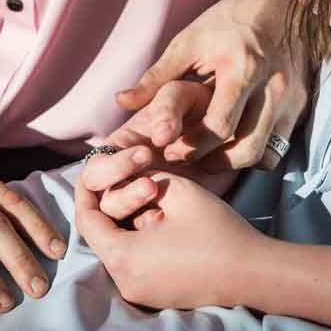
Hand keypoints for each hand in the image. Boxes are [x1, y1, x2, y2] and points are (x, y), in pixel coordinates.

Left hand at [75, 170, 264, 310]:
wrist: (253, 274)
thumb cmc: (216, 230)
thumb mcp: (176, 190)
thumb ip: (141, 177)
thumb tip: (125, 176)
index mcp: (123, 257)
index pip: (87, 220)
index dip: (87, 192)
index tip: (97, 173)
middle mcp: (125, 282)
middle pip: (102, 236)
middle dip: (114, 207)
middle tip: (134, 186)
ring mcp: (140, 294)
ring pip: (119, 250)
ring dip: (130, 226)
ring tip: (158, 208)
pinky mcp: (156, 297)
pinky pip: (135, 264)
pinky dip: (141, 243)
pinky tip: (167, 229)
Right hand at [86, 81, 236, 218]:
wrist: (236, 133)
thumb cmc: (204, 107)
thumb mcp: (183, 98)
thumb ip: (165, 106)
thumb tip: (147, 126)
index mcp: (118, 151)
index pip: (94, 171)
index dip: (112, 167)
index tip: (144, 155)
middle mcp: (125, 179)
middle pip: (102, 201)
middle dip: (124, 195)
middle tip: (152, 186)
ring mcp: (144, 201)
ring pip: (121, 222)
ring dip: (137, 211)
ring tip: (162, 207)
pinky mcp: (166, 216)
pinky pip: (149, 232)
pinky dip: (156, 227)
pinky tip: (175, 220)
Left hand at [114, 0, 307, 170]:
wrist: (277, 3)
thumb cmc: (225, 22)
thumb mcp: (188, 43)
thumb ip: (156, 77)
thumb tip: (121, 102)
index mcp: (240, 68)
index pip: (219, 126)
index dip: (192, 146)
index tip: (171, 148)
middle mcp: (271, 85)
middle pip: (245, 147)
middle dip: (213, 161)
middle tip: (187, 158)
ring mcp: (290, 97)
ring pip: (265, 152)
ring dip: (234, 162)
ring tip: (208, 157)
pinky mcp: (300, 104)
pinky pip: (279, 145)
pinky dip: (256, 154)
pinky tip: (233, 145)